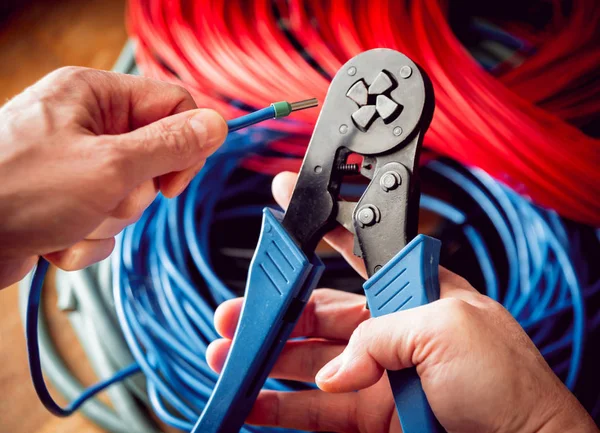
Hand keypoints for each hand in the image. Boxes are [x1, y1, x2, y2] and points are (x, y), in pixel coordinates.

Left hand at [0, 67, 226, 287]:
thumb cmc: (18, 190)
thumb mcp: (111, 165)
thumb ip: (171, 145)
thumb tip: (216, 124)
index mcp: (95, 95)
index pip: (173, 105)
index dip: (185, 145)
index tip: (174, 182)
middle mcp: (86, 125)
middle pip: (154, 158)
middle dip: (133, 194)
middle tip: (104, 198)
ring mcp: (76, 165)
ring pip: (131, 197)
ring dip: (108, 221)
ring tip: (71, 220)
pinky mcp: (66, 200)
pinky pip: (105, 221)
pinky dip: (87, 238)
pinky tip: (55, 239)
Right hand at [206, 172, 597, 432]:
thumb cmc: (507, 381)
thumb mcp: (444, 328)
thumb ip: (378, 336)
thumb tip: (334, 370)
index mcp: (412, 294)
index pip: (357, 253)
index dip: (320, 229)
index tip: (289, 204)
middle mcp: (390, 331)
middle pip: (317, 315)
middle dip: (272, 309)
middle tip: (234, 312)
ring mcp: (377, 377)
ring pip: (308, 364)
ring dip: (266, 359)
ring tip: (226, 356)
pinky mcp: (370, 418)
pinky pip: (315, 412)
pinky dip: (280, 408)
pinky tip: (253, 402)